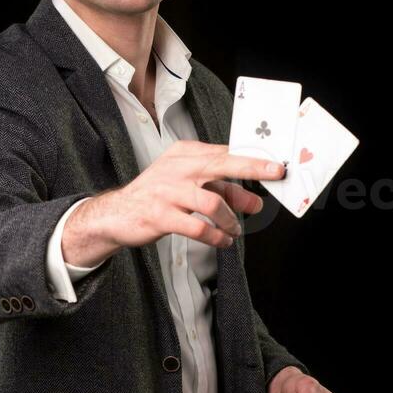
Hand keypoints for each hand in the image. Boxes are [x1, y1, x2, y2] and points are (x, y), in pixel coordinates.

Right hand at [103, 139, 285, 250]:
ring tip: (234, 230)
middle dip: (252, 167)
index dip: (252, 158)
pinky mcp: (160, 215)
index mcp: (184, 154)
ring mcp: (167, 191)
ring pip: (212, 202)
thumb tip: (254, 202)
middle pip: (221, 164)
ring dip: (231, 220)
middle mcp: (177, 168)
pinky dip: (215, 236)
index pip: (224, 152)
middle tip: (275, 173)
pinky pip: (197, 227)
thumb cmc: (157, 196)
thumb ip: (221, 191)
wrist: (117, 214)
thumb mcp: (188, 185)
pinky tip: (222, 240)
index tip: (275, 165)